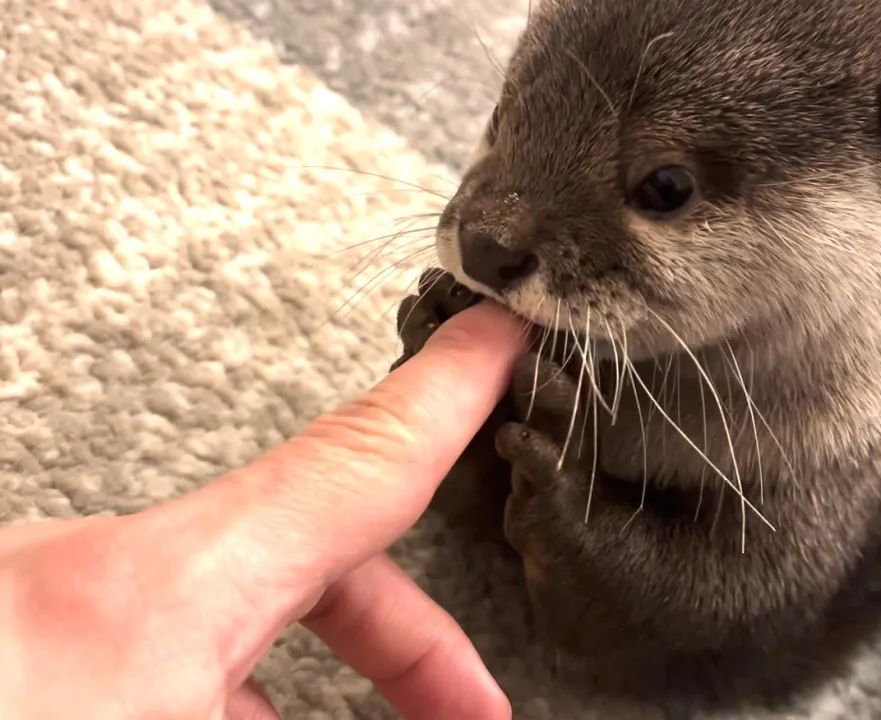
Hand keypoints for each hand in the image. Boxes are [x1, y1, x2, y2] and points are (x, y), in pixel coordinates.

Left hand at [0, 301, 526, 719]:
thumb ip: (299, 712)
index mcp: (157, 599)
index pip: (354, 467)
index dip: (450, 391)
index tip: (504, 329)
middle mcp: (100, 576)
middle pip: (309, 549)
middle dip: (408, 632)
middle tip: (477, 702)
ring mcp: (59, 600)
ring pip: (230, 595)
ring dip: (320, 663)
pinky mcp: (29, 634)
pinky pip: (157, 634)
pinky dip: (224, 678)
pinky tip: (251, 717)